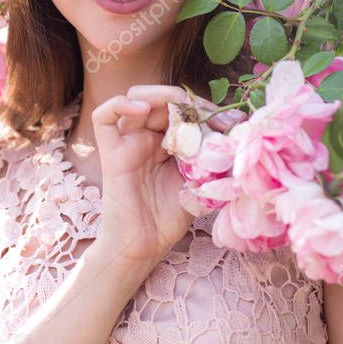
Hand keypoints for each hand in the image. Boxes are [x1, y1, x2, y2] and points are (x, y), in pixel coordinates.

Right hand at [91, 85, 245, 270]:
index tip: (232, 123)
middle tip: (212, 117)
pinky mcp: (111, 152)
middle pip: (162, 98)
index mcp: (168, 141)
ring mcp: (127, 142)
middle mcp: (146, 136)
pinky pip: (104, 117)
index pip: (185, 108)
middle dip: (190, 101)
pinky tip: (143, 109)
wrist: (143, 247)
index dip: (207, 109)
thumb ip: (212, 159)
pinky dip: (120, 104)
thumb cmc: (168, 218)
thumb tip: (238, 134)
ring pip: (135, 97)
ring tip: (181, 109)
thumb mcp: (200, 183)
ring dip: (161, 95)